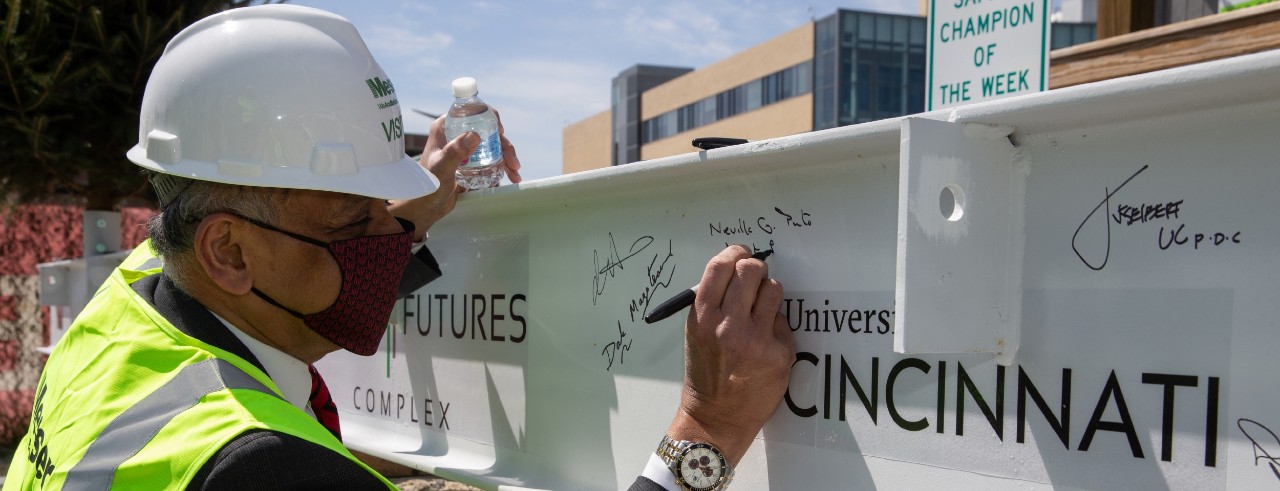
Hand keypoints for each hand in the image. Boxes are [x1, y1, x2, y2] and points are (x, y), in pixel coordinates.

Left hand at [388, 112, 521, 240]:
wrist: (426, 207)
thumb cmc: (428, 187)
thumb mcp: (442, 168)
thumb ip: (455, 152)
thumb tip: (476, 135)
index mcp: (446, 128)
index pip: (471, 112)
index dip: (490, 117)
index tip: (500, 131)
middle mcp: (456, 135)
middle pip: (487, 131)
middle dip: (504, 145)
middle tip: (513, 163)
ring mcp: (465, 149)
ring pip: (492, 146)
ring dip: (506, 158)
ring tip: (515, 174)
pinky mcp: (471, 163)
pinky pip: (490, 160)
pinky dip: (502, 167)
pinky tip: (509, 178)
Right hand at [667, 245, 794, 465]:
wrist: (716, 417)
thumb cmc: (706, 373)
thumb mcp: (696, 333)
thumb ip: (713, 302)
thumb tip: (736, 270)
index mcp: (702, 317)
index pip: (720, 266)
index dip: (734, 252)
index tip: (741, 253)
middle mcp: (727, 325)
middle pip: (751, 269)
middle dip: (755, 269)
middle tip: (754, 279)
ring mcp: (756, 339)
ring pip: (773, 289)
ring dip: (768, 294)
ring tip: (760, 312)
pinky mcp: (779, 353)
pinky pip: (784, 322)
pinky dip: (776, 328)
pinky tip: (764, 345)